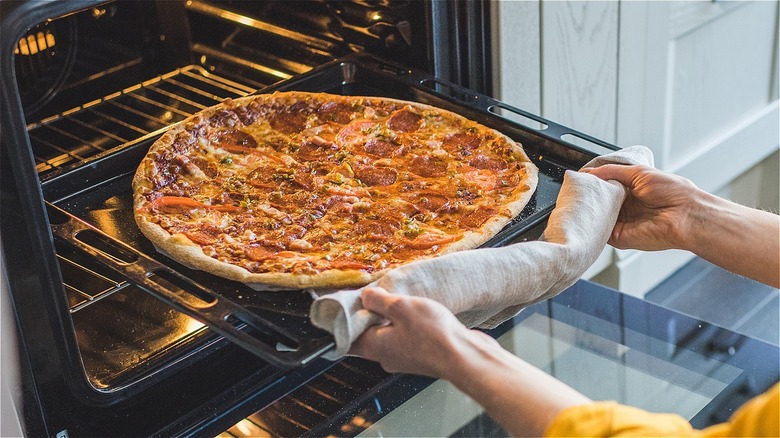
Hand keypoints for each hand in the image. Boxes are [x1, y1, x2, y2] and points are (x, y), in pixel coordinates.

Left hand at [349, 287, 493, 378]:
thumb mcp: (401, 307)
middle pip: (369, 333)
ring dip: (394, 318)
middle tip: (380, 294)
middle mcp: (386, 356)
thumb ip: (379, 300)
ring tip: (404, 301)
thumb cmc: (433, 335)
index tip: (352, 300)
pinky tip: (421, 313)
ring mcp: (405, 358)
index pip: (348, 335)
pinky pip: (408, 337)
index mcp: (373, 347)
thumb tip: (365, 296)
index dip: (348, 317)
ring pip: (390, 334)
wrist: (465, 357)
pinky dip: (410, 325)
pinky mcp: (422, 356)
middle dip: (373, 313)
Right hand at [583, 164, 698, 250]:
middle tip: (575, 189)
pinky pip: (599, 231)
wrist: (686, 215)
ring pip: (596, 216)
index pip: (603, 187)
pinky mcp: (619, 237)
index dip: (591, 183)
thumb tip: (589, 173)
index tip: (578, 178)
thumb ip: (612, 171)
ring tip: (579, 199)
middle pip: (598, 202)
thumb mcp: (639, 173)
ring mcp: (621, 223)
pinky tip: (589, 214)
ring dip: (588, 209)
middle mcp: (625, 207)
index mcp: (630, 191)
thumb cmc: (673, 192)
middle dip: (587, 195)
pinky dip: (592, 223)